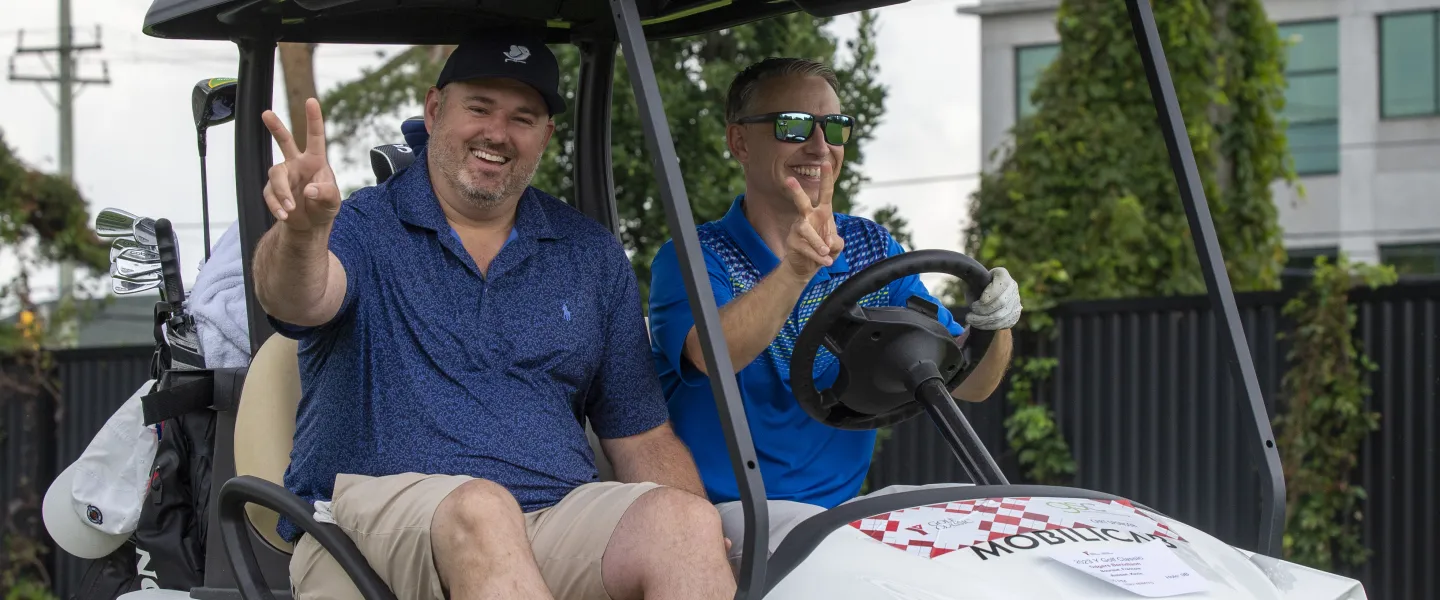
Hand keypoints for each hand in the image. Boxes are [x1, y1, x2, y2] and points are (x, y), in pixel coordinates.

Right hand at [261, 98, 339, 232]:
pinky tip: (284, 214)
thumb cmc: (324, 207)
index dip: (314, 119)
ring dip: (282, 193)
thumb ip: (325, 194)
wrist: (310, 224)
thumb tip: (309, 190)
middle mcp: (297, 163)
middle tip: (266, 113)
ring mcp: (283, 175)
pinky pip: (270, 194)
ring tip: (290, 208)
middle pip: (284, 141)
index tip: (311, 101)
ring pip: (275, 175)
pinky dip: (277, 206)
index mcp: (315, 161)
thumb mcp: (332, 202)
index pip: (315, 137)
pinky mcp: (272, 190)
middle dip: (276, 127)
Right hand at [780, 162, 844, 279]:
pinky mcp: (792, 242)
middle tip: (788, 180)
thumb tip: (827, 241)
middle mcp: (808, 217)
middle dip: (796, 191)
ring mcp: (798, 229)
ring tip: (827, 251)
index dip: (825, 178)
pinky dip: (817, 256)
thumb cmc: (824, 250)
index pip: (825, 193)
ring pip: (805, 230)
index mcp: (822, 213)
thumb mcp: (837, 246)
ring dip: (817, 242)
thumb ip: (837, 241)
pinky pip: (806, 248)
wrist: (807, 267)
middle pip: (801, 202)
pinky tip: (826, 262)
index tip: (825, 162)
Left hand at [965, 267, 1021, 329]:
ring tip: (971, 320)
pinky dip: (989, 326)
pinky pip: (1004, 323)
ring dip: (983, 321)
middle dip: (983, 311)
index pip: (1001, 285)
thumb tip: (975, 297)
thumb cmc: (977, 287)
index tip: (974, 304)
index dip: (989, 296)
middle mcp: (1013, 287)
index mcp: (1002, 275)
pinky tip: (979, 324)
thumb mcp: (973, 282)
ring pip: (1002, 315)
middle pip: (1001, 302)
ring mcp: (1016, 301)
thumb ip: (974, 286)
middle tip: (969, 314)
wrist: (986, 295)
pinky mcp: (1015, 314)